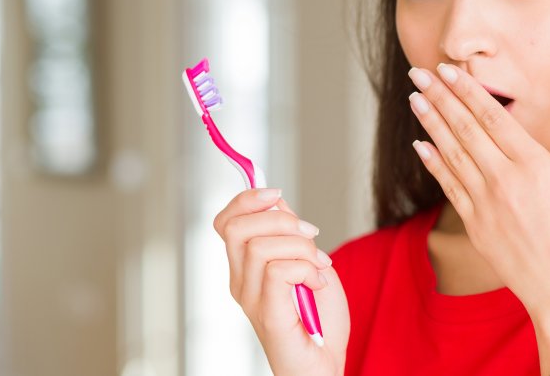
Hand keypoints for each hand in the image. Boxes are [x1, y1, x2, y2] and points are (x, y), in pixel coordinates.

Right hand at [214, 188, 349, 375]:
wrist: (323, 364)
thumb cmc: (318, 321)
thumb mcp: (308, 261)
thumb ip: (289, 234)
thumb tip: (275, 200)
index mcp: (245, 267)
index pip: (226, 221)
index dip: (247, 198)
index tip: (277, 192)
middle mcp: (239, 281)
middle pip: (236, 226)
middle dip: (281, 218)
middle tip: (311, 236)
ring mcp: (250, 299)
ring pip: (261, 246)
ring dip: (301, 248)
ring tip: (318, 267)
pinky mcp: (267, 314)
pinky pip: (278, 271)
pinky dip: (306, 269)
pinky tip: (316, 284)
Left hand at [407, 64, 549, 317]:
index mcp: (536, 166)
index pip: (494, 118)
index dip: (468, 91)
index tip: (449, 70)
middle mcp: (506, 181)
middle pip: (466, 130)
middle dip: (441, 98)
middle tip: (419, 73)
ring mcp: (486, 204)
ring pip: (452, 154)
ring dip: (431, 124)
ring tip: (415, 99)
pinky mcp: (476, 226)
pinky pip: (449, 187)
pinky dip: (433, 163)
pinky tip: (420, 144)